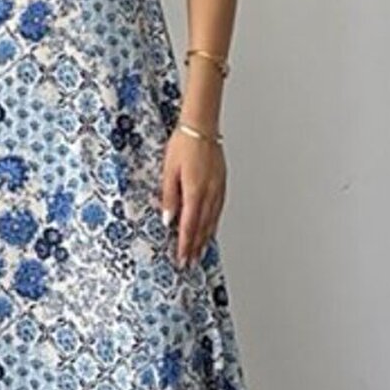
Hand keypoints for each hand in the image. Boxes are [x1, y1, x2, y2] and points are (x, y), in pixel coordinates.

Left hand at [159, 126, 225, 268]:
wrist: (201, 128)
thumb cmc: (183, 145)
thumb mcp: (168, 171)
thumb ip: (169, 197)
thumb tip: (168, 219)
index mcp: (195, 192)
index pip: (189, 225)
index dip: (186, 244)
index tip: (182, 258)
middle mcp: (209, 193)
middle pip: (202, 227)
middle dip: (196, 247)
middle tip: (191, 262)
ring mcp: (218, 189)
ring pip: (212, 221)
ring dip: (205, 238)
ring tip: (200, 252)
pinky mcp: (221, 184)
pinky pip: (218, 210)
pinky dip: (213, 224)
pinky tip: (210, 229)